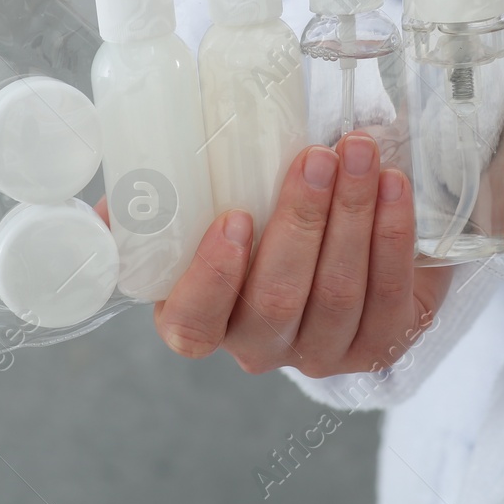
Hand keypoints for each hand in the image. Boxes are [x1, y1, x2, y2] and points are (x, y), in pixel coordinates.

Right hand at [101, 133, 451, 376]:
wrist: (344, 229)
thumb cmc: (259, 210)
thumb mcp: (206, 205)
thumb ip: (161, 202)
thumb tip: (110, 202)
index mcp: (204, 318)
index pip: (194, 325)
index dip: (212, 278)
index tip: (235, 218)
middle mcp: (261, 347)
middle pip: (278, 299)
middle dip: (301, 222)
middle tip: (316, 157)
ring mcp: (324, 351)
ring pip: (338, 293)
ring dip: (352, 216)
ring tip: (359, 152)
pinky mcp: (383, 342)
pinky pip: (391, 295)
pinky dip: (393, 234)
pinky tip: (393, 184)